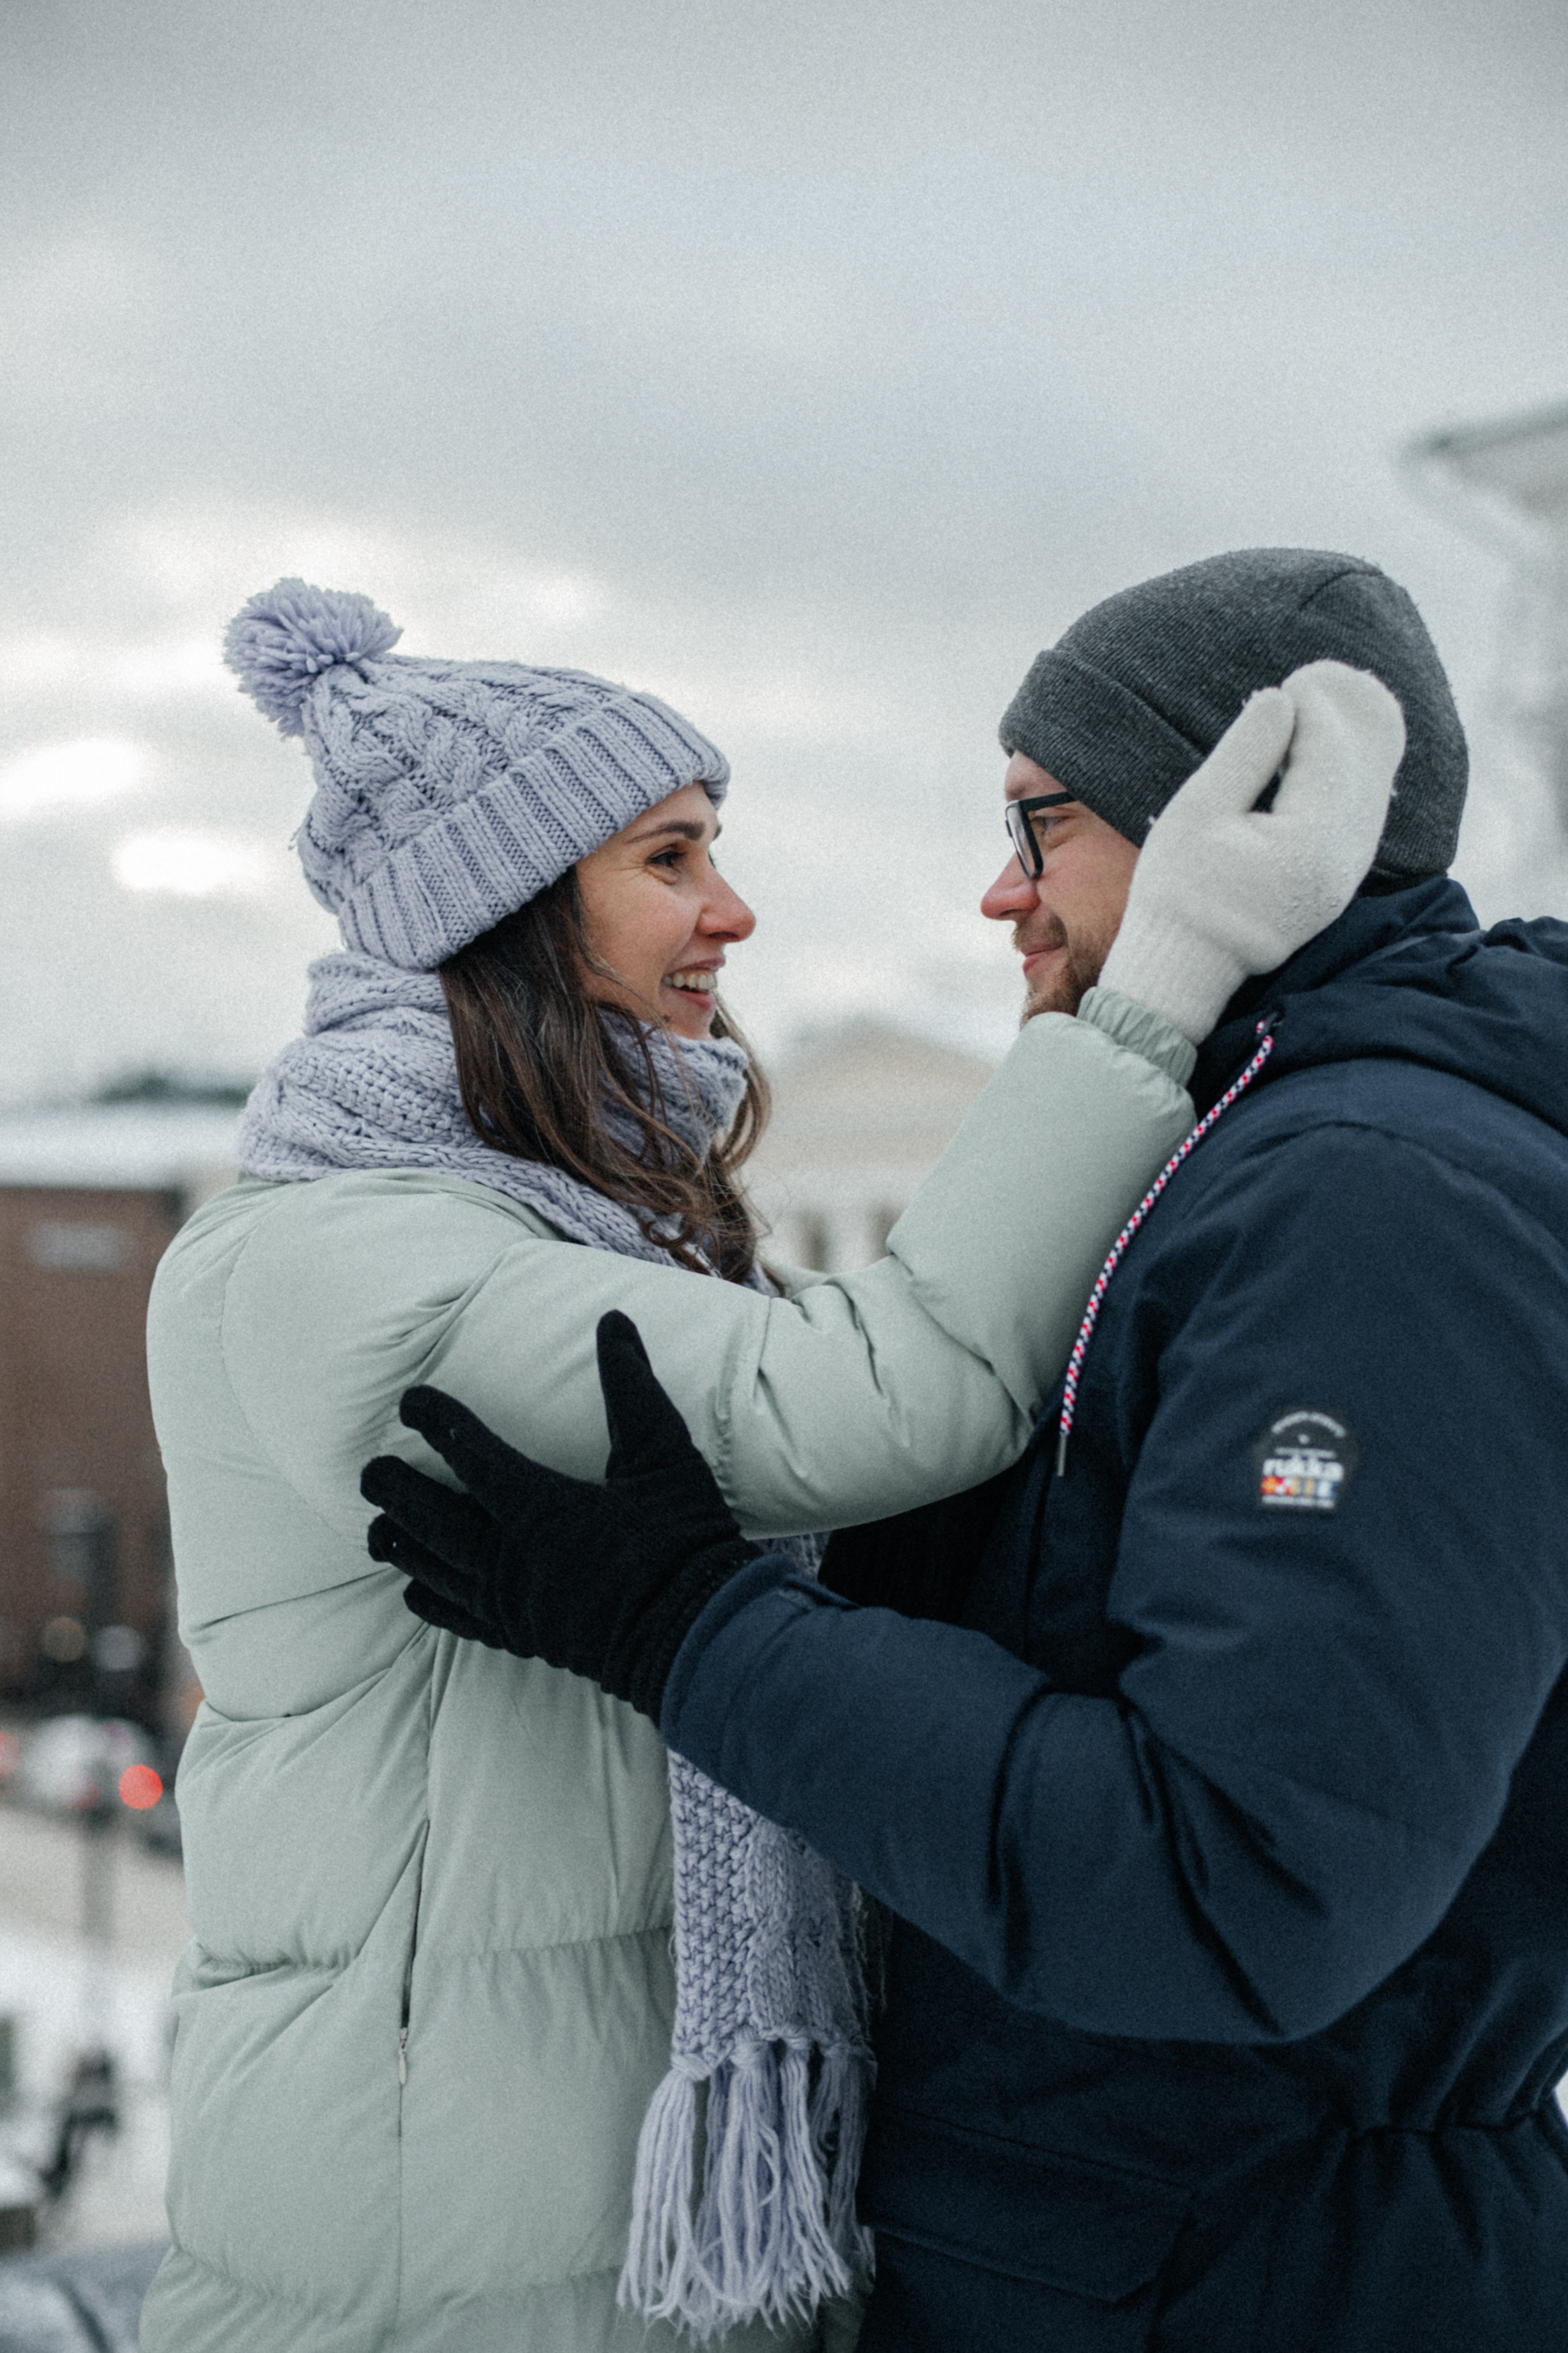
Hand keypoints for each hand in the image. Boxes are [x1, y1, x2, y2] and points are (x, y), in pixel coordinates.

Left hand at [360, 1311, 759, 1721]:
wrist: (696, 1636)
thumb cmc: (684, 1540)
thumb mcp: (664, 1455)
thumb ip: (632, 1388)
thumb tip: (614, 1324)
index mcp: (542, 1506)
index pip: (470, 1455)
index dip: (436, 1424)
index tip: (411, 1401)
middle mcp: (512, 1557)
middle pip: (434, 1518)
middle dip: (398, 1492)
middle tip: (370, 1471)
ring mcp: (513, 1603)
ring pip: (437, 1569)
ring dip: (403, 1544)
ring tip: (376, 1528)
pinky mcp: (523, 1637)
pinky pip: (460, 1618)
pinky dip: (431, 1600)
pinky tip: (412, 1591)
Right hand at [1098, 660, 1404, 1040]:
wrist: (1182, 969)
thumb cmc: (1177, 892)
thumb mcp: (1198, 812)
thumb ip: (1245, 754)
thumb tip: (1279, 699)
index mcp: (1309, 842)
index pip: (1327, 755)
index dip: (1316, 710)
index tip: (1298, 677)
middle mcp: (1341, 863)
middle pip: (1359, 773)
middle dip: (1344, 721)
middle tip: (1324, 677)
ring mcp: (1343, 880)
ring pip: (1366, 799)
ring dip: (1355, 750)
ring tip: (1338, 704)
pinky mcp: (1334, 888)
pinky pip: (1356, 822)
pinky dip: (1350, 783)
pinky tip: (1336, 758)